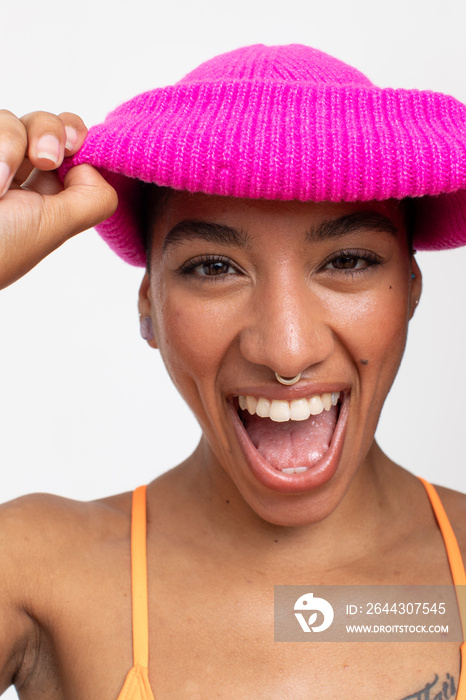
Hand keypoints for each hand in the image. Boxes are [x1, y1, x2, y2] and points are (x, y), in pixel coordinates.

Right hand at [0, 110, 117, 289]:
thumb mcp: (54, 228)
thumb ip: (90, 200)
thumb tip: (91, 166)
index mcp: (43, 199)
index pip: (69, 150)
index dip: (75, 138)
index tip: (74, 145)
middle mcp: (13, 177)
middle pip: (44, 125)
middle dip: (48, 131)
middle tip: (44, 158)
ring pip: (9, 120)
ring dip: (8, 145)